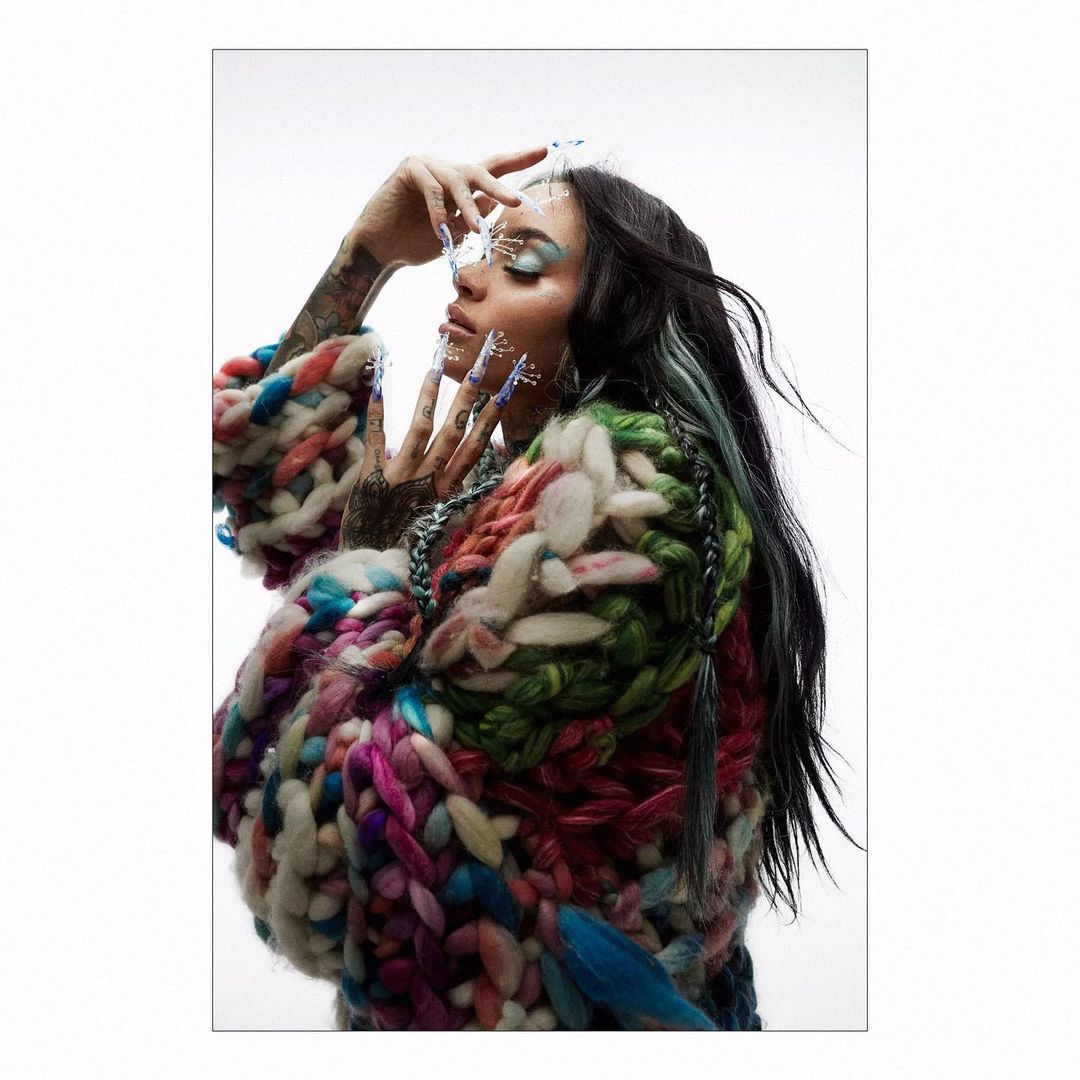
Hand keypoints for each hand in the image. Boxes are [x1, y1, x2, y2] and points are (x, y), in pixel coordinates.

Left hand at [339, 348, 520, 550]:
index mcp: (447, 490)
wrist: (373, 563)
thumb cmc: (406, 543)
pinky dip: (376, 411)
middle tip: (481, 363)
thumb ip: (448, 494)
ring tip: (438, 364)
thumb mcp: (437, 520)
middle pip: (453, 430)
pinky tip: (378, 384)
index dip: (490, 418)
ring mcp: (400, 476)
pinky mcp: (371, 476)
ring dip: (430, 395)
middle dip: (468, 395)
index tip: (505, 391)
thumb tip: (464, 471)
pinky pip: (376, 438)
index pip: (474, 446)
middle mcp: (428, 479)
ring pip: (420, 428)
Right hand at [350, 146, 548, 268]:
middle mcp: (446, 169)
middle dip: (500, 187)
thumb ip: (474, 216)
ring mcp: (427, 166)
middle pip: (481, 170)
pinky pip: (432, 187)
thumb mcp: (454, 233)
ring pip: (457, 180)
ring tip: (474, 229)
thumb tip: (499, 201)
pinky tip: (440, 230)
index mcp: (459, 184)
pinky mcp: (409, 169)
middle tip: (516, 202)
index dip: (518, 159)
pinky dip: (438, 210)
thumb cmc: (416, 243)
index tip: (543, 150)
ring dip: (468, 207)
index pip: (493, 168)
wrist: (381, 250)